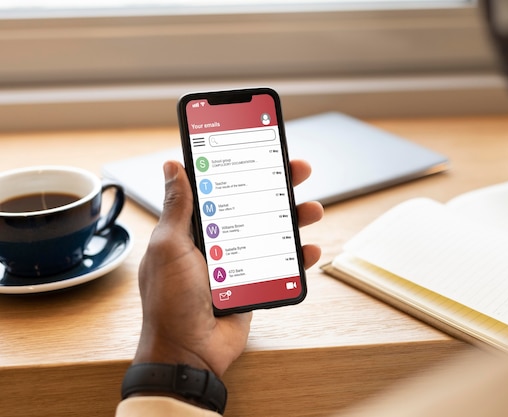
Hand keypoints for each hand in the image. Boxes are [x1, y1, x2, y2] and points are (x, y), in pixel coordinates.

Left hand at [133, 160, 322, 377]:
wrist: (188, 353)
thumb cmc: (169, 301)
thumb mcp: (169, 247)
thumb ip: (178, 208)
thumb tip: (173, 166)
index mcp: (193, 228)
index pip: (220, 187)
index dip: (241, 167)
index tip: (260, 147)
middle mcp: (217, 241)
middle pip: (253, 205)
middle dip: (278, 185)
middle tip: (299, 169)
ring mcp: (238, 263)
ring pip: (271, 232)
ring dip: (294, 218)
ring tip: (312, 209)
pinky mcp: (254, 283)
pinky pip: (280, 264)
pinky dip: (298, 257)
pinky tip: (310, 248)